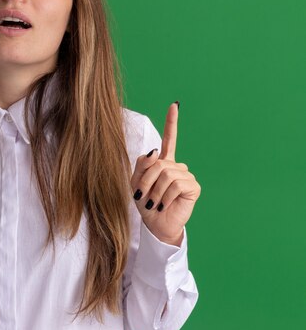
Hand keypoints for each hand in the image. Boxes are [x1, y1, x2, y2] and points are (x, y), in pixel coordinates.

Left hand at [130, 102, 201, 245]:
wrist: (155, 224)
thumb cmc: (145, 203)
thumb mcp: (136, 182)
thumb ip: (142, 165)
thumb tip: (155, 150)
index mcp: (163, 162)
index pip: (169, 139)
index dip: (172, 122)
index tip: (174, 105)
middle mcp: (176, 166)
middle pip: (158, 163)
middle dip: (145, 181)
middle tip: (143, 196)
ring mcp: (185, 175)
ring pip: (165, 174)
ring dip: (154, 191)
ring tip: (154, 202)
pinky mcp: (193, 187)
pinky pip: (175, 184)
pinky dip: (165, 196)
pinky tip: (165, 204)